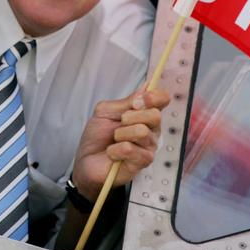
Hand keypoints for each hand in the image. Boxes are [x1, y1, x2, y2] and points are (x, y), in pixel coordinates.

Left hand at [71, 86, 171, 200]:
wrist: (86, 160)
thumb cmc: (98, 136)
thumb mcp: (106, 112)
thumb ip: (126, 102)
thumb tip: (146, 86)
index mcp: (145, 114)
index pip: (163, 99)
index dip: (154, 97)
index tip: (136, 102)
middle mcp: (152, 129)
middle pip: (155, 115)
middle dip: (131, 116)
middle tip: (120, 123)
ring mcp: (149, 147)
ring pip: (142, 132)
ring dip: (121, 134)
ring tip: (114, 140)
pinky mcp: (142, 163)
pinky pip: (130, 149)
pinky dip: (115, 149)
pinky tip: (112, 153)